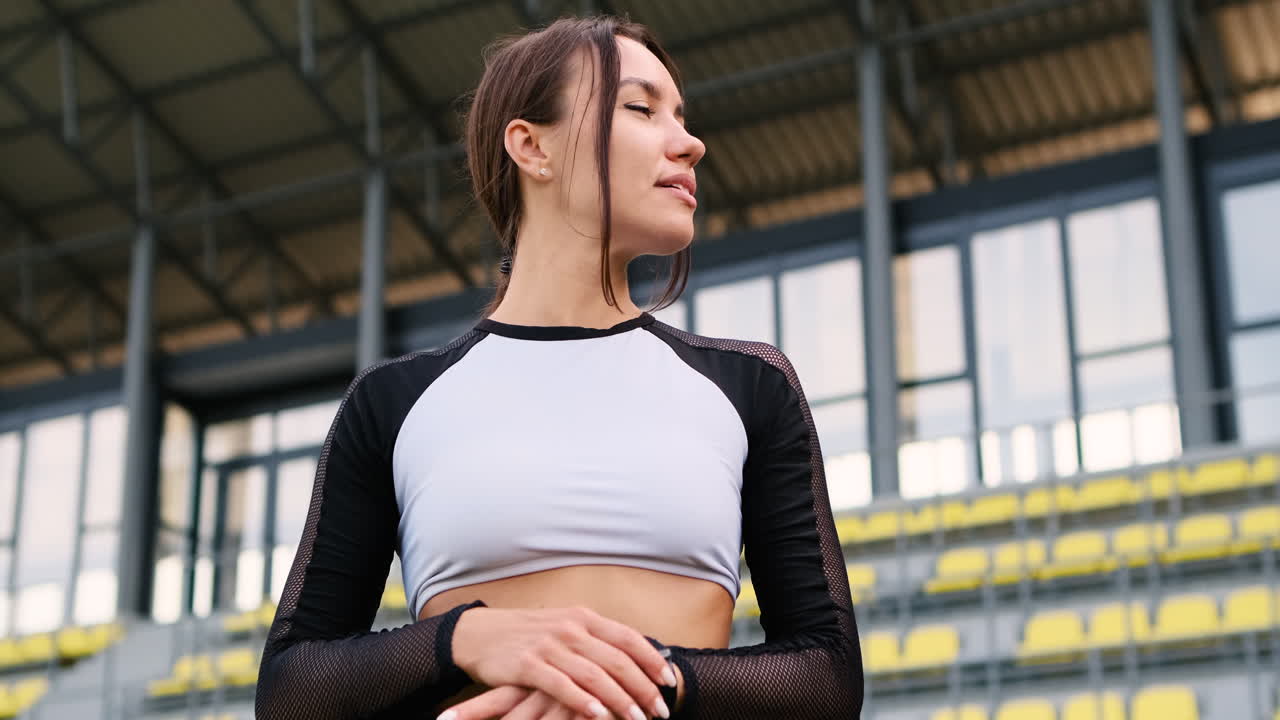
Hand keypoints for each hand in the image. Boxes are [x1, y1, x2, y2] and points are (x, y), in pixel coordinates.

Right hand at [449, 605, 675, 719]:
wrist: (480, 634)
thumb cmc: (529, 635)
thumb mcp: (565, 628)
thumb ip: (596, 641)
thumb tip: (634, 659)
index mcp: (584, 618)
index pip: (628, 637)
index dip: (652, 659)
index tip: (669, 681)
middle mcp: (570, 628)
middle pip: (617, 659)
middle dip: (643, 687)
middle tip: (660, 710)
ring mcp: (549, 645)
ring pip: (594, 674)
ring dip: (620, 699)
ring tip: (637, 719)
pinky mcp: (527, 664)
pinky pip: (561, 685)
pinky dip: (582, 701)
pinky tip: (598, 715)